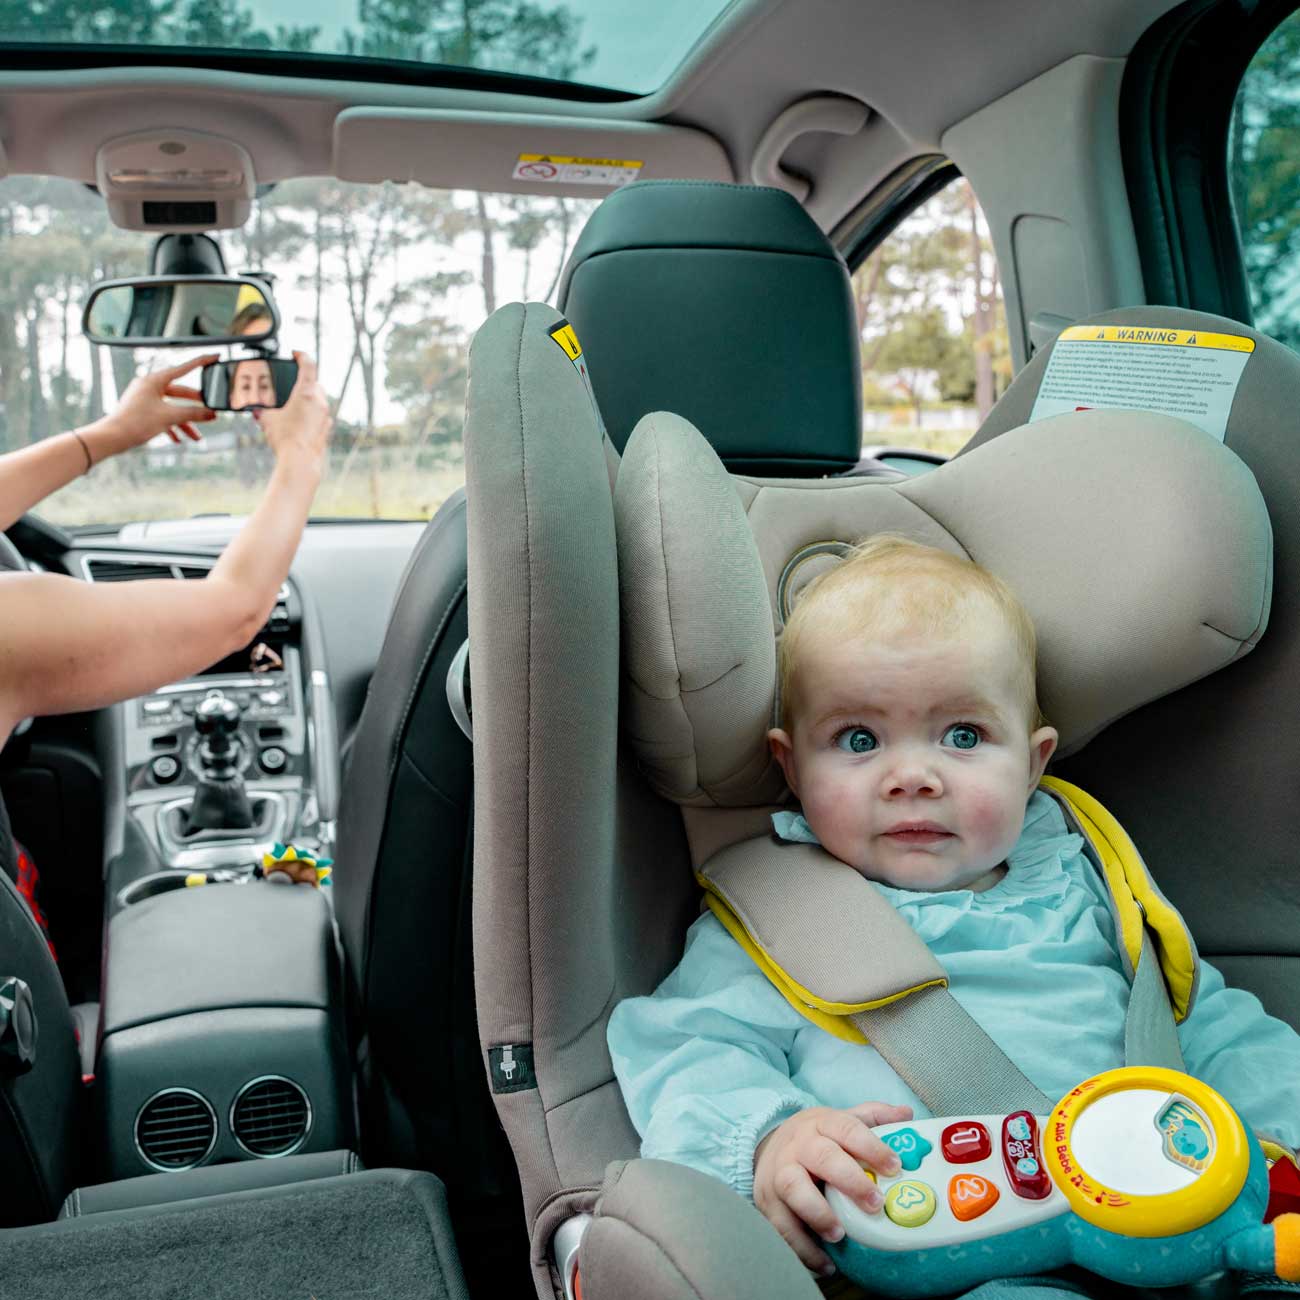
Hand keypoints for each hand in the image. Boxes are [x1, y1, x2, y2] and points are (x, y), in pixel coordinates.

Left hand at [91, 354, 219, 456]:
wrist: (112, 437)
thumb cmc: (134, 422)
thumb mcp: (169, 417)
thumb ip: (193, 414)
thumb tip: (211, 414)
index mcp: (154, 380)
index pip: (184, 368)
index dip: (201, 362)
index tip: (214, 357)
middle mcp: (149, 386)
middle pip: (180, 392)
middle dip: (195, 406)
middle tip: (210, 411)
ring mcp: (145, 398)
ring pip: (173, 407)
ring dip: (185, 422)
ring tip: (196, 435)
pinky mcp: (142, 411)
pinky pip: (163, 415)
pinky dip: (173, 426)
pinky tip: (179, 439)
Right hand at [257, 352, 331, 478]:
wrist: (300, 461)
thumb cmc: (285, 438)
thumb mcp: (267, 420)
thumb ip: (262, 411)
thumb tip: (256, 411)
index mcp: (306, 392)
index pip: (308, 365)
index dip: (302, 356)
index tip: (296, 353)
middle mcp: (319, 401)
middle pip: (315, 383)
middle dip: (304, 380)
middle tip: (292, 382)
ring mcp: (325, 415)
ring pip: (319, 398)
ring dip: (308, 397)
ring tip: (293, 403)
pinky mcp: (326, 428)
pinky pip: (320, 414)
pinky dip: (312, 412)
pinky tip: (300, 420)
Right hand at [753, 1102, 912, 1274]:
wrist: (767, 1145)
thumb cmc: (815, 1138)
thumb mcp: (839, 1120)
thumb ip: (873, 1117)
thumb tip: (906, 1114)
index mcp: (821, 1124)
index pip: (846, 1128)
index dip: (871, 1146)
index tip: (894, 1166)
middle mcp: (799, 1146)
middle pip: (822, 1157)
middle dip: (849, 1180)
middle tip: (875, 1203)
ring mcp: (779, 1173)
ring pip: (793, 1188)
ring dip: (818, 1213)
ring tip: (840, 1234)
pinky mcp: (767, 1202)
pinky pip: (781, 1226)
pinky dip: (802, 1247)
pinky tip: (825, 1263)